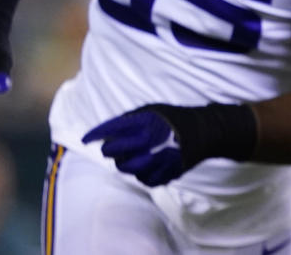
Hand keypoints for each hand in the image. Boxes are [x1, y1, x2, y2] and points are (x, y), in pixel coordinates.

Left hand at [83, 101, 255, 186]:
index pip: (109, 131)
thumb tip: (104, 132)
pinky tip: (146, 163)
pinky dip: (140, 173)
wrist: (204, 132)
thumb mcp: (151, 110)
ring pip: (125, 168)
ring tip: (132, 155)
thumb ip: (128, 120)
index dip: (93, 135)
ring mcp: (155, 161)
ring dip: (124, 162)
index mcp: (143, 124)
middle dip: (110, 149)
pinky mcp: (164, 175)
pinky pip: (141, 179)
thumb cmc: (173, 118)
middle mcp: (148, 143)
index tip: (85, 139)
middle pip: (113, 153)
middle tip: (113, 147)